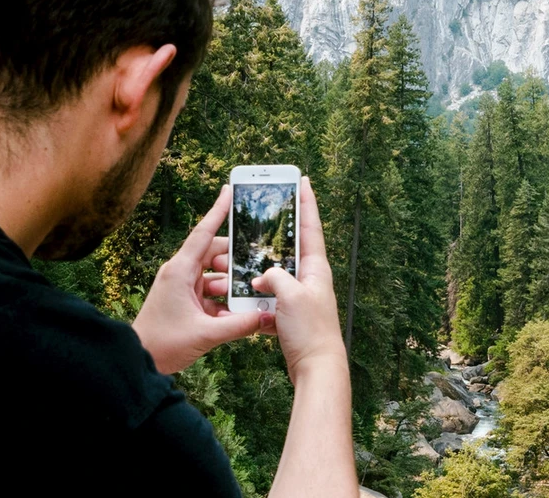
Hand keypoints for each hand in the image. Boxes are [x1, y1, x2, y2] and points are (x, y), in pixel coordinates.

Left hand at [133, 185, 275, 374]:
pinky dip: (224, 299)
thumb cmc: (163, 344)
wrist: (138, 362)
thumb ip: (240, 325)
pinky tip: (238, 312)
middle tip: (257, 263)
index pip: (203, 234)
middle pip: (214, 254)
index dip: (217, 212)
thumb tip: (267, 316)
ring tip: (250, 291)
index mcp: (180, 271)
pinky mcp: (185, 301)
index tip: (229, 191)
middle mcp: (180, 274)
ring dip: (231, 283)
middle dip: (235, 258)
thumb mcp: (206, 334)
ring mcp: (182, 287)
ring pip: (214, 274)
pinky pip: (210, 293)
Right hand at [252, 177, 345, 382]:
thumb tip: (262, 277)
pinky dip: (253, 300)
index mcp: (316, 268)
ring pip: (272, 276)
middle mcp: (310, 279)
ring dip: (253, 273)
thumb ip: (274, 277)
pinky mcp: (290, 316)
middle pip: (289, 249)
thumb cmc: (311, 331)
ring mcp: (300, 298)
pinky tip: (237, 301)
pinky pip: (267, 300)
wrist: (316, 368)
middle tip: (258, 216)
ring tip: (231, 265)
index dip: (306, 202)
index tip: (303, 180)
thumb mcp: (290, 296)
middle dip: (271, 235)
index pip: (311, 226)